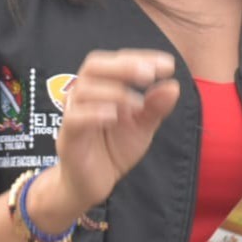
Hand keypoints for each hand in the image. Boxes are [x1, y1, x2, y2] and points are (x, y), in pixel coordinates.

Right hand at [49, 49, 179, 214]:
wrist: (92, 184)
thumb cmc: (113, 148)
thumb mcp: (142, 127)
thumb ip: (155, 107)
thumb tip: (173, 85)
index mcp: (103, 87)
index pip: (118, 60)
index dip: (142, 57)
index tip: (168, 65)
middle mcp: (85, 95)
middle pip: (94, 65)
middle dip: (124, 66)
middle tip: (149, 75)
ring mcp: (74, 114)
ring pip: (84, 89)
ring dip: (114, 91)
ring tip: (138, 104)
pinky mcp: (67, 138)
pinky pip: (74, 118)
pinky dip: (95, 113)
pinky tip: (115, 115)